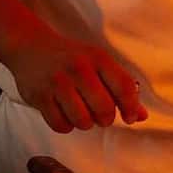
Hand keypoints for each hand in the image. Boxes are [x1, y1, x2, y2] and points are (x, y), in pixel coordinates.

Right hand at [5, 23, 148, 133]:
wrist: (30, 46)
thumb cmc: (70, 58)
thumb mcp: (98, 63)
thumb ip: (120, 88)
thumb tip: (142, 116)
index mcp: (98, 58)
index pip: (124, 87)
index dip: (131, 107)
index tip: (130, 118)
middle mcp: (79, 69)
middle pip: (105, 109)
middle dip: (106, 119)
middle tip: (100, 115)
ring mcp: (58, 82)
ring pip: (83, 121)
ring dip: (85, 123)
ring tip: (80, 113)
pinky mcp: (40, 96)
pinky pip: (61, 125)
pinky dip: (66, 126)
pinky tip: (65, 114)